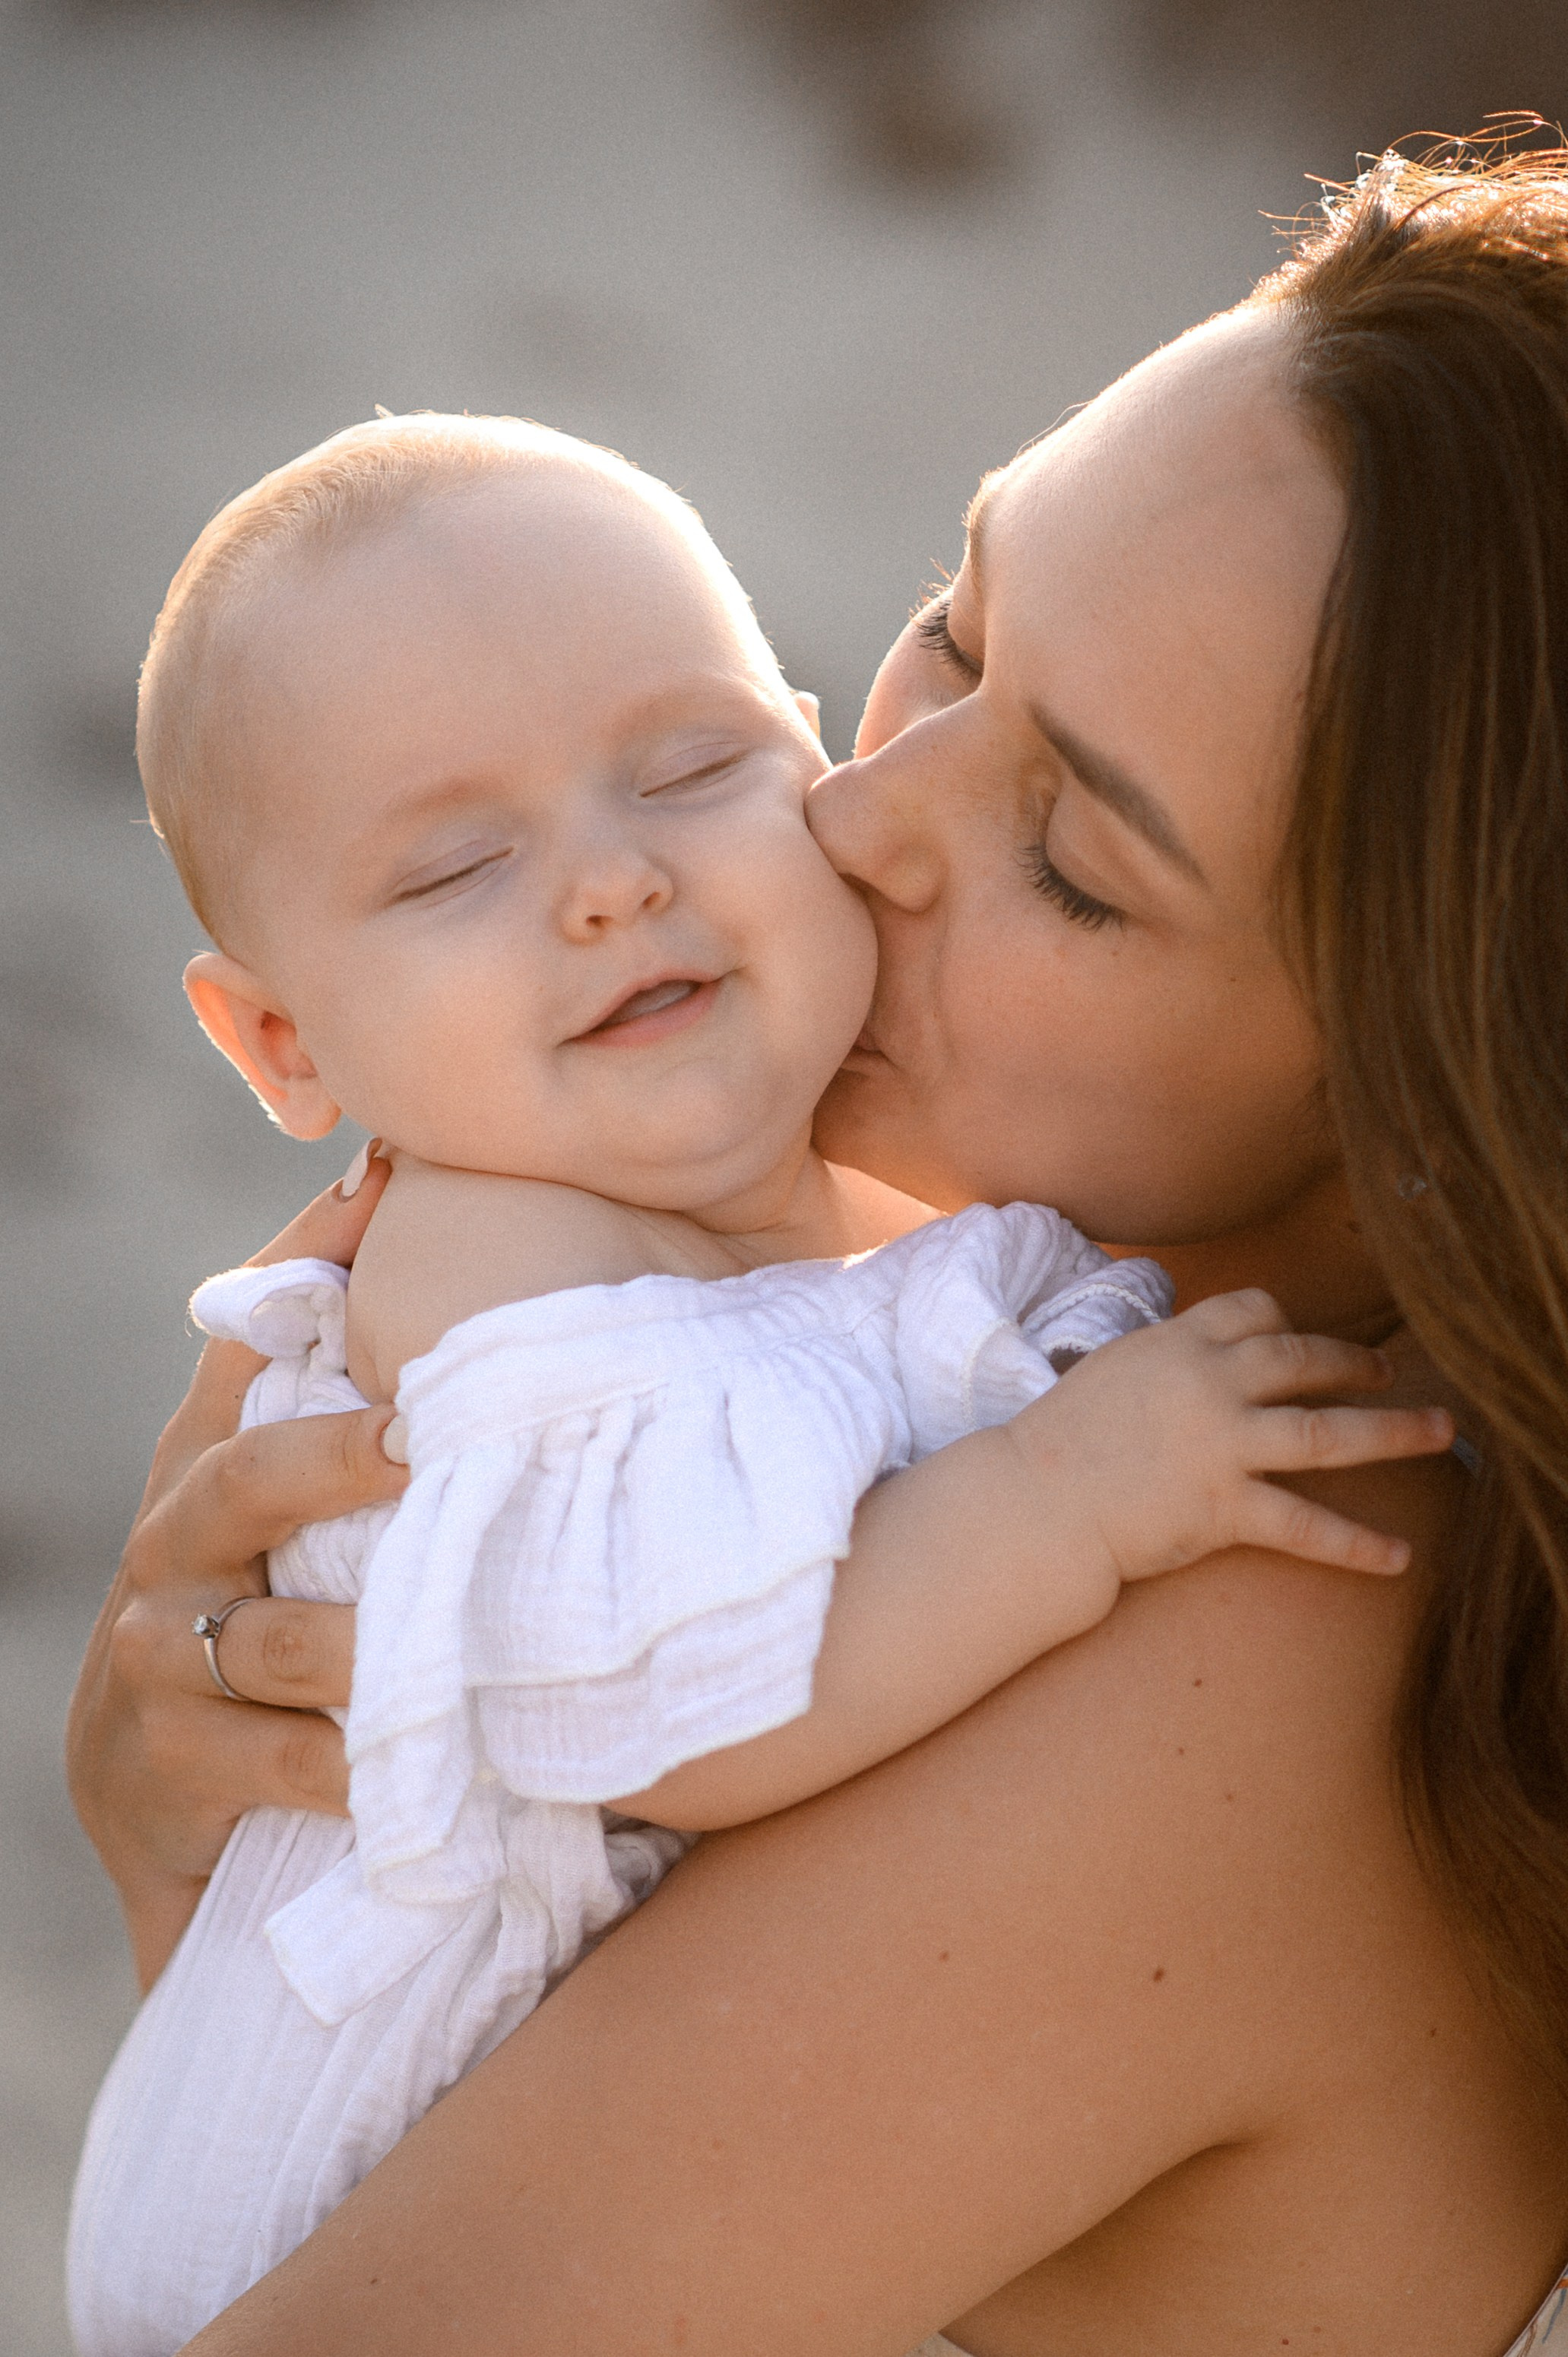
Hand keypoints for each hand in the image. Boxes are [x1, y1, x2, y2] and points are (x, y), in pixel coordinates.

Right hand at [66, 1147, 405, 1991]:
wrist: (170, 1819)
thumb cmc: (274, 1633)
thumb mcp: (303, 1519)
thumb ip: (353, 1401)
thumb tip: (414, 1204)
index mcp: (211, 1467)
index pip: (247, 1342)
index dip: (309, 1260)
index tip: (392, 1190)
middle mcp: (173, 1546)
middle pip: (249, 1477)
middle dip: (338, 1456)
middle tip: (425, 1442)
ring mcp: (158, 1661)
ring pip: (277, 1637)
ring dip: (372, 1641)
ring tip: (459, 1636)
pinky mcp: (168, 1772)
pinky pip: (286, 1763)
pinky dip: (362, 1766)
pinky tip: (427, 1768)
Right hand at [1010, 1287, 1455, 1588]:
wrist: (1034, 1500)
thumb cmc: (1060, 1439)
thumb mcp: (1111, 1369)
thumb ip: (1163, 1356)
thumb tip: (1192, 1350)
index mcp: (1178, 1343)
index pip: (1255, 1311)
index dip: (1285, 1324)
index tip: (1302, 1341)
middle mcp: (1210, 1383)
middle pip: (1305, 1359)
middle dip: (1356, 1364)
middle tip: (1391, 1374)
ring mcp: (1222, 1445)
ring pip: (1329, 1432)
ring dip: (1395, 1432)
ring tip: (1443, 1432)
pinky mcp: (1224, 1508)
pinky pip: (1306, 1526)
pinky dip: (1357, 1544)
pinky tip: (1400, 1557)